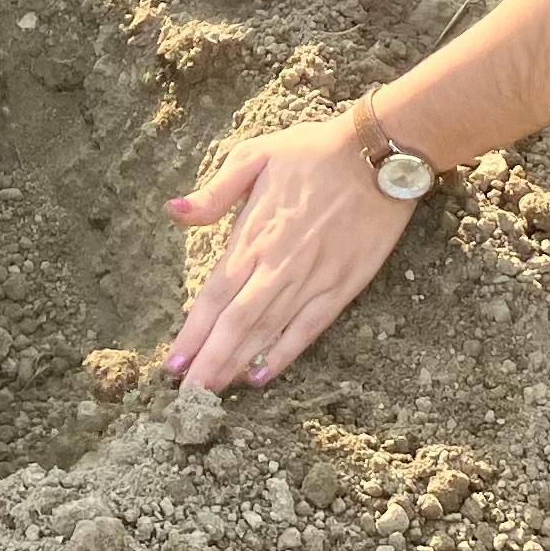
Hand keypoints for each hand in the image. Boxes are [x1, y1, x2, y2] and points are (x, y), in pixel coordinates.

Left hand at [164, 117, 417, 389]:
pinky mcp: (343, 285)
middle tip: (187, 398)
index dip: (193, 333)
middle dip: (210, 362)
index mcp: (253, 235)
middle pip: (237, 323)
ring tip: (214, 395)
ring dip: (238, 364)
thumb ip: (215, 192)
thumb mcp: (255, 155)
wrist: (378, 154)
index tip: (172, 365)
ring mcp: (313, 278)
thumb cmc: (313, 151)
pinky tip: (263, 376)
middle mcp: (279, 264)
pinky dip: (285, 354)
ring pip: (268, 332)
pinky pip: (309, 328)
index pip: (215, 294)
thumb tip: (174, 212)